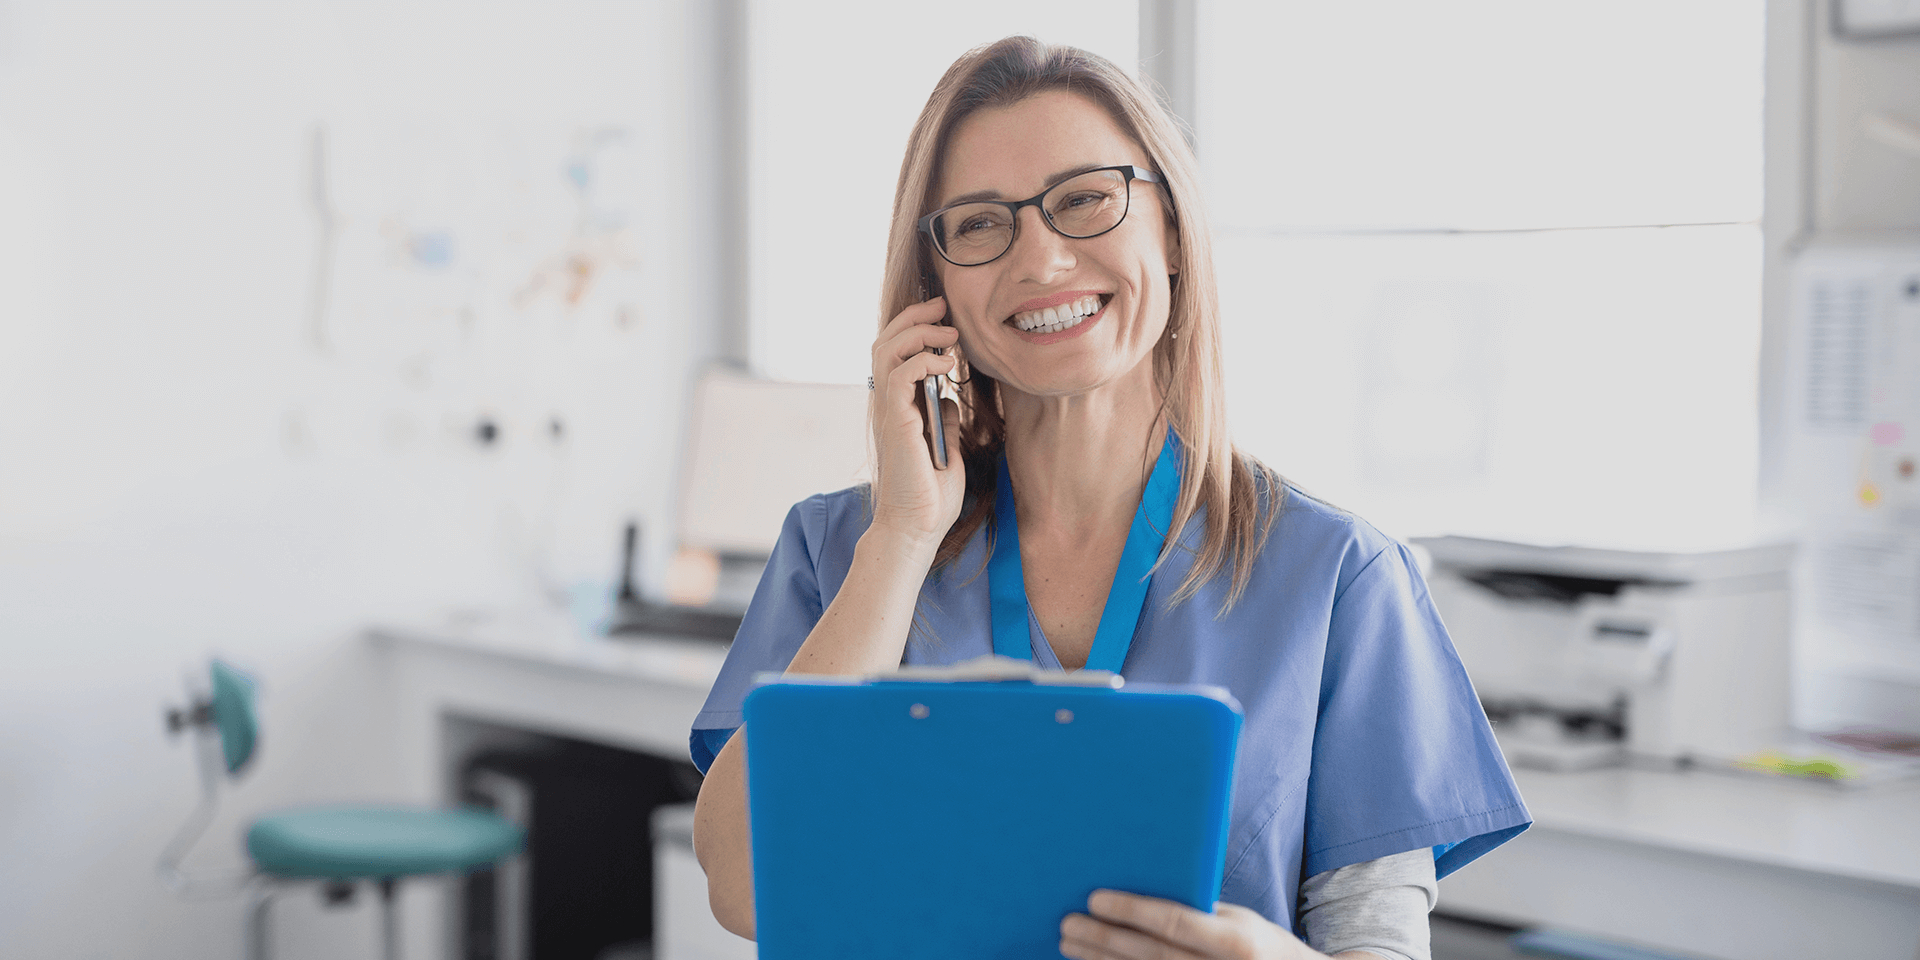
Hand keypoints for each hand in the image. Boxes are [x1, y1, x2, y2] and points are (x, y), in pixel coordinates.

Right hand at [867, 295, 964, 547]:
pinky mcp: (896, 421)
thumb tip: (948, 399)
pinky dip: (923, 360)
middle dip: (914, 317)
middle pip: (885, 342)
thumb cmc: (929, 496)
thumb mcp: (945, 449)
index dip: (915, 328)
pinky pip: (900, 374)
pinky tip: (947, 365)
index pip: (894, 354)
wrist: (917, 527)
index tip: (945, 318)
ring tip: (949, 332)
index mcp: (897, 409)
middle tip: (944, 306)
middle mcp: (887, 405)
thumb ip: (942, 420)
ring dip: (919, 332)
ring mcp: (888, 412)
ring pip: (886, 350)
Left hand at [1060, 890, 1309, 959]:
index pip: (1174, 923)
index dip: (1131, 911)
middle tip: (1068, 924)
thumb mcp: (1241, 920)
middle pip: (1150, 955)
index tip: (1095, 898)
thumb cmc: (1262, 945)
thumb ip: (1200, 911)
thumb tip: (1144, 890)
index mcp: (1236, 941)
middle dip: (1104, 939)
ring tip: (1070, 945)